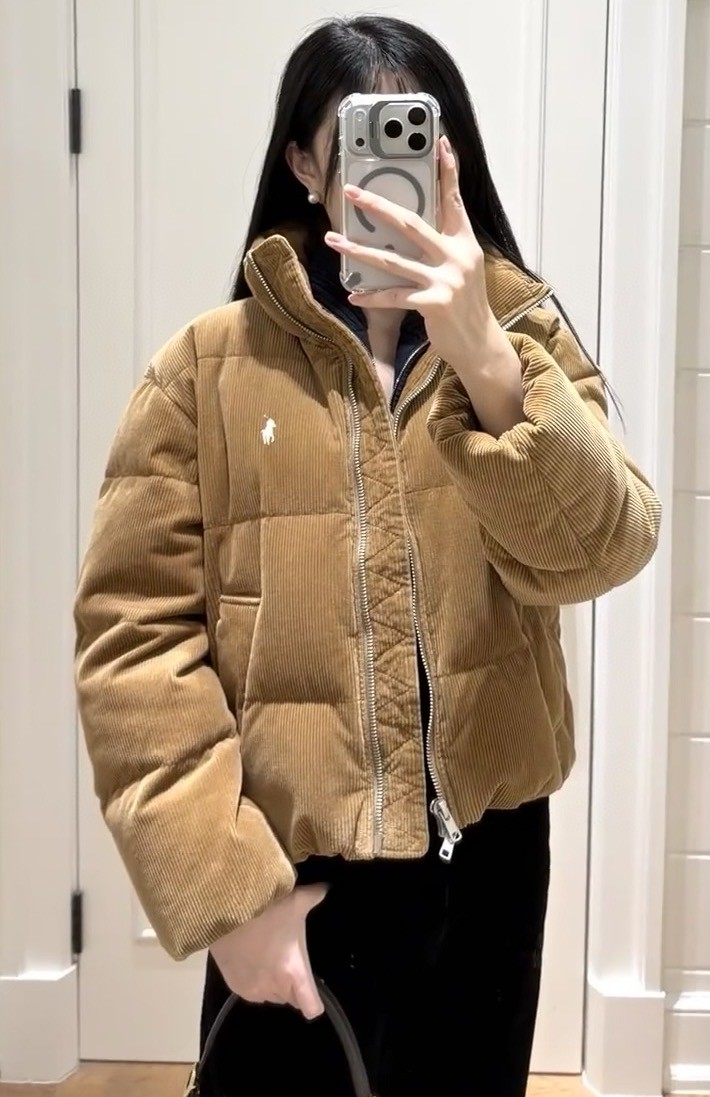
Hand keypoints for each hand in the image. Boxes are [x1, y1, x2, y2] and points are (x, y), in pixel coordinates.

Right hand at [210, 883, 327, 1018]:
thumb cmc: (267, 908)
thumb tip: (326, 889)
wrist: (226, 909)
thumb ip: (315, 897)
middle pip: (290, 999)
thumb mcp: (296, 901)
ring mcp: (252, 989)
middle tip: (287, 959)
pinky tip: (251, 959)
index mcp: (293, 972)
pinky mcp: (234, 986)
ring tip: (268, 957)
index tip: (312, 990)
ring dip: (272, 984)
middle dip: (291, 984)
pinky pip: (252, 992)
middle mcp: (274, 987)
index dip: (315, 1001)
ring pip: (270, 995)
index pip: (311, 1007)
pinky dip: (254, 981)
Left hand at [324, 136, 511, 369]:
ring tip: (334, 240)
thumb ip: (443, 248)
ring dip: (359, 251)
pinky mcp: (433, 303)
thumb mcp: (462, 269)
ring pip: (393, 260)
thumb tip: (409, 229)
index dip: (447, 170)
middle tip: (352, 192)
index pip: (454, 200)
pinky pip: (394, 296)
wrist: (479, 343)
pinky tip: (353, 294)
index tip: (438, 142)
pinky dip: (372, 297)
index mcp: (465, 242)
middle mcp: (457, 256)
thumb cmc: (465, 305)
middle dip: (378, 206)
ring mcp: (446, 279)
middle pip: (411, 223)